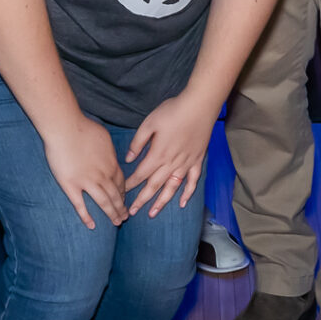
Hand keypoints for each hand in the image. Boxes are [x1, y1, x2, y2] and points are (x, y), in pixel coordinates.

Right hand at [42, 114, 129, 228]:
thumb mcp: (104, 137)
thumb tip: (111, 157)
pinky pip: (80, 205)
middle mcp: (102, 176)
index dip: (124, 194)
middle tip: (124, 218)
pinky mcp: (71, 186)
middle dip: (121, 208)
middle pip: (116, 196)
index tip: (125, 201)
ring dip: (111, 214)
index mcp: (111, 164)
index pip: (121, 183)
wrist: (64, 127)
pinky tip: (92, 226)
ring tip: (116, 223)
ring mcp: (87, 182)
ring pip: (103, 203)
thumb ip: (109, 151)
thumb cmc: (83, 127)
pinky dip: (86, 217)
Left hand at [123, 91, 216, 216]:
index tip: (121, 193)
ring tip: (152, 213)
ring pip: (172, 188)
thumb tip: (128, 158)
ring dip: (161, 202)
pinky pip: (192, 181)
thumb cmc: (172, 111)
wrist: (199, 106)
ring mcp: (186, 164)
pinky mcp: (197, 161)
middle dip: (141, 200)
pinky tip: (182, 203)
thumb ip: (138, 142)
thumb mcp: (149, 123)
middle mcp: (171, 163)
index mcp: (158, 154)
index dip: (130, 184)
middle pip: (154, 186)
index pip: (140, 174)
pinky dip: (187, 193)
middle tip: (131, 212)